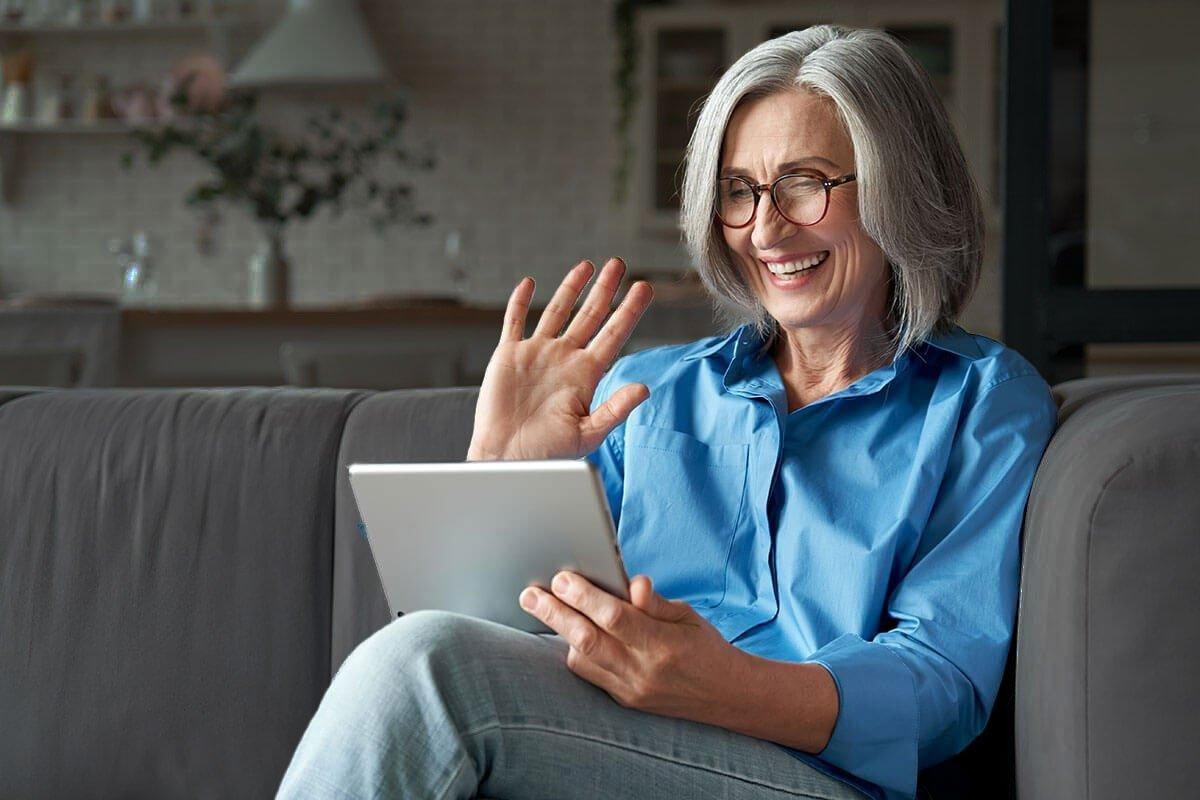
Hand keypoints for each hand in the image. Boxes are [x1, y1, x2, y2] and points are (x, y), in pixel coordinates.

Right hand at [466, 258, 653, 461]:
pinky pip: (514, 321)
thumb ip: (615, 409)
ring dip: (571, 288)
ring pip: (557, 311)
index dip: (630, 310)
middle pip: (590, 315)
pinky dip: (520, 302)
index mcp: (587, 374)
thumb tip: (644, 389)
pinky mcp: (509, 355)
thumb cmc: (549, 452)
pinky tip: (529, 283)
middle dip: (605, 289)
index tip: (645, 288)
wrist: (507, 458)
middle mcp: (565, 358)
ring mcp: (537, 354)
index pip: (614, 334)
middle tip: (619, 264)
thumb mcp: (588, 433)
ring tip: (586, 266)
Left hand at [518, 571, 747, 722]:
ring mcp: (631, 690)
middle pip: (587, 641)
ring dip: (561, 633)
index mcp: (663, 644)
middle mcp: (643, 671)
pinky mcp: (625, 701)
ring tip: (543, 607)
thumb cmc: (706, 647)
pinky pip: (590, 676)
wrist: (727, 697)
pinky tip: (568, 633)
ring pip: (582, 661)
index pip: (614, 617)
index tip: (561, 577)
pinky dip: (576, 652)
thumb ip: (655, 602)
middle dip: (554, 614)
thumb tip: (632, 583)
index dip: (584, 596)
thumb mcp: (687, 617)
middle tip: (529, 594)